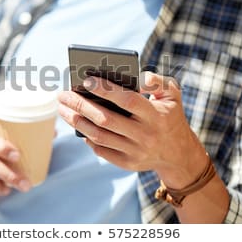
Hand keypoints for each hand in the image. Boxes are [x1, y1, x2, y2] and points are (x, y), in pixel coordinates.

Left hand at [58, 72, 208, 188]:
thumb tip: (139, 77)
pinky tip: (78, 125)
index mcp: (155, 115)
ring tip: (63, 109)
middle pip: (106, 119)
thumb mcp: (173, 95)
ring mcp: (136, 152)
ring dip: (77, 121)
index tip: (85, 80)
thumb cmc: (170, 116)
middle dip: (80, 105)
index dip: (105, 90)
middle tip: (63, 95)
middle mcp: (145, 135)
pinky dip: (87, 138)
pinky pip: (102, 150)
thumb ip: (157, 81)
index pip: (127, 100)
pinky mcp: (128, 164)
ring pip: (99, 136)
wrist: (179, 155)